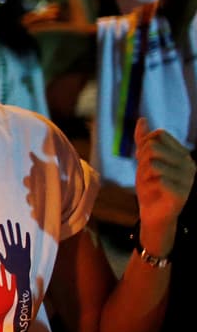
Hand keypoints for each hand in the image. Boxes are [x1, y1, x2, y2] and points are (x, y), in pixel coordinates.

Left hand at [134, 117, 193, 250]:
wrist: (152, 212)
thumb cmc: (150, 184)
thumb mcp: (144, 160)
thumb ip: (143, 140)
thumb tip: (143, 119)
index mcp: (182, 153)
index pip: (158, 135)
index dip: (144, 146)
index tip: (146, 160)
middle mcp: (189, 163)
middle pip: (154, 147)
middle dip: (142, 160)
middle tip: (147, 174)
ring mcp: (188, 178)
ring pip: (154, 162)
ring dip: (144, 174)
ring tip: (150, 183)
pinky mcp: (182, 193)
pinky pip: (158, 179)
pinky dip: (149, 185)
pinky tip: (155, 192)